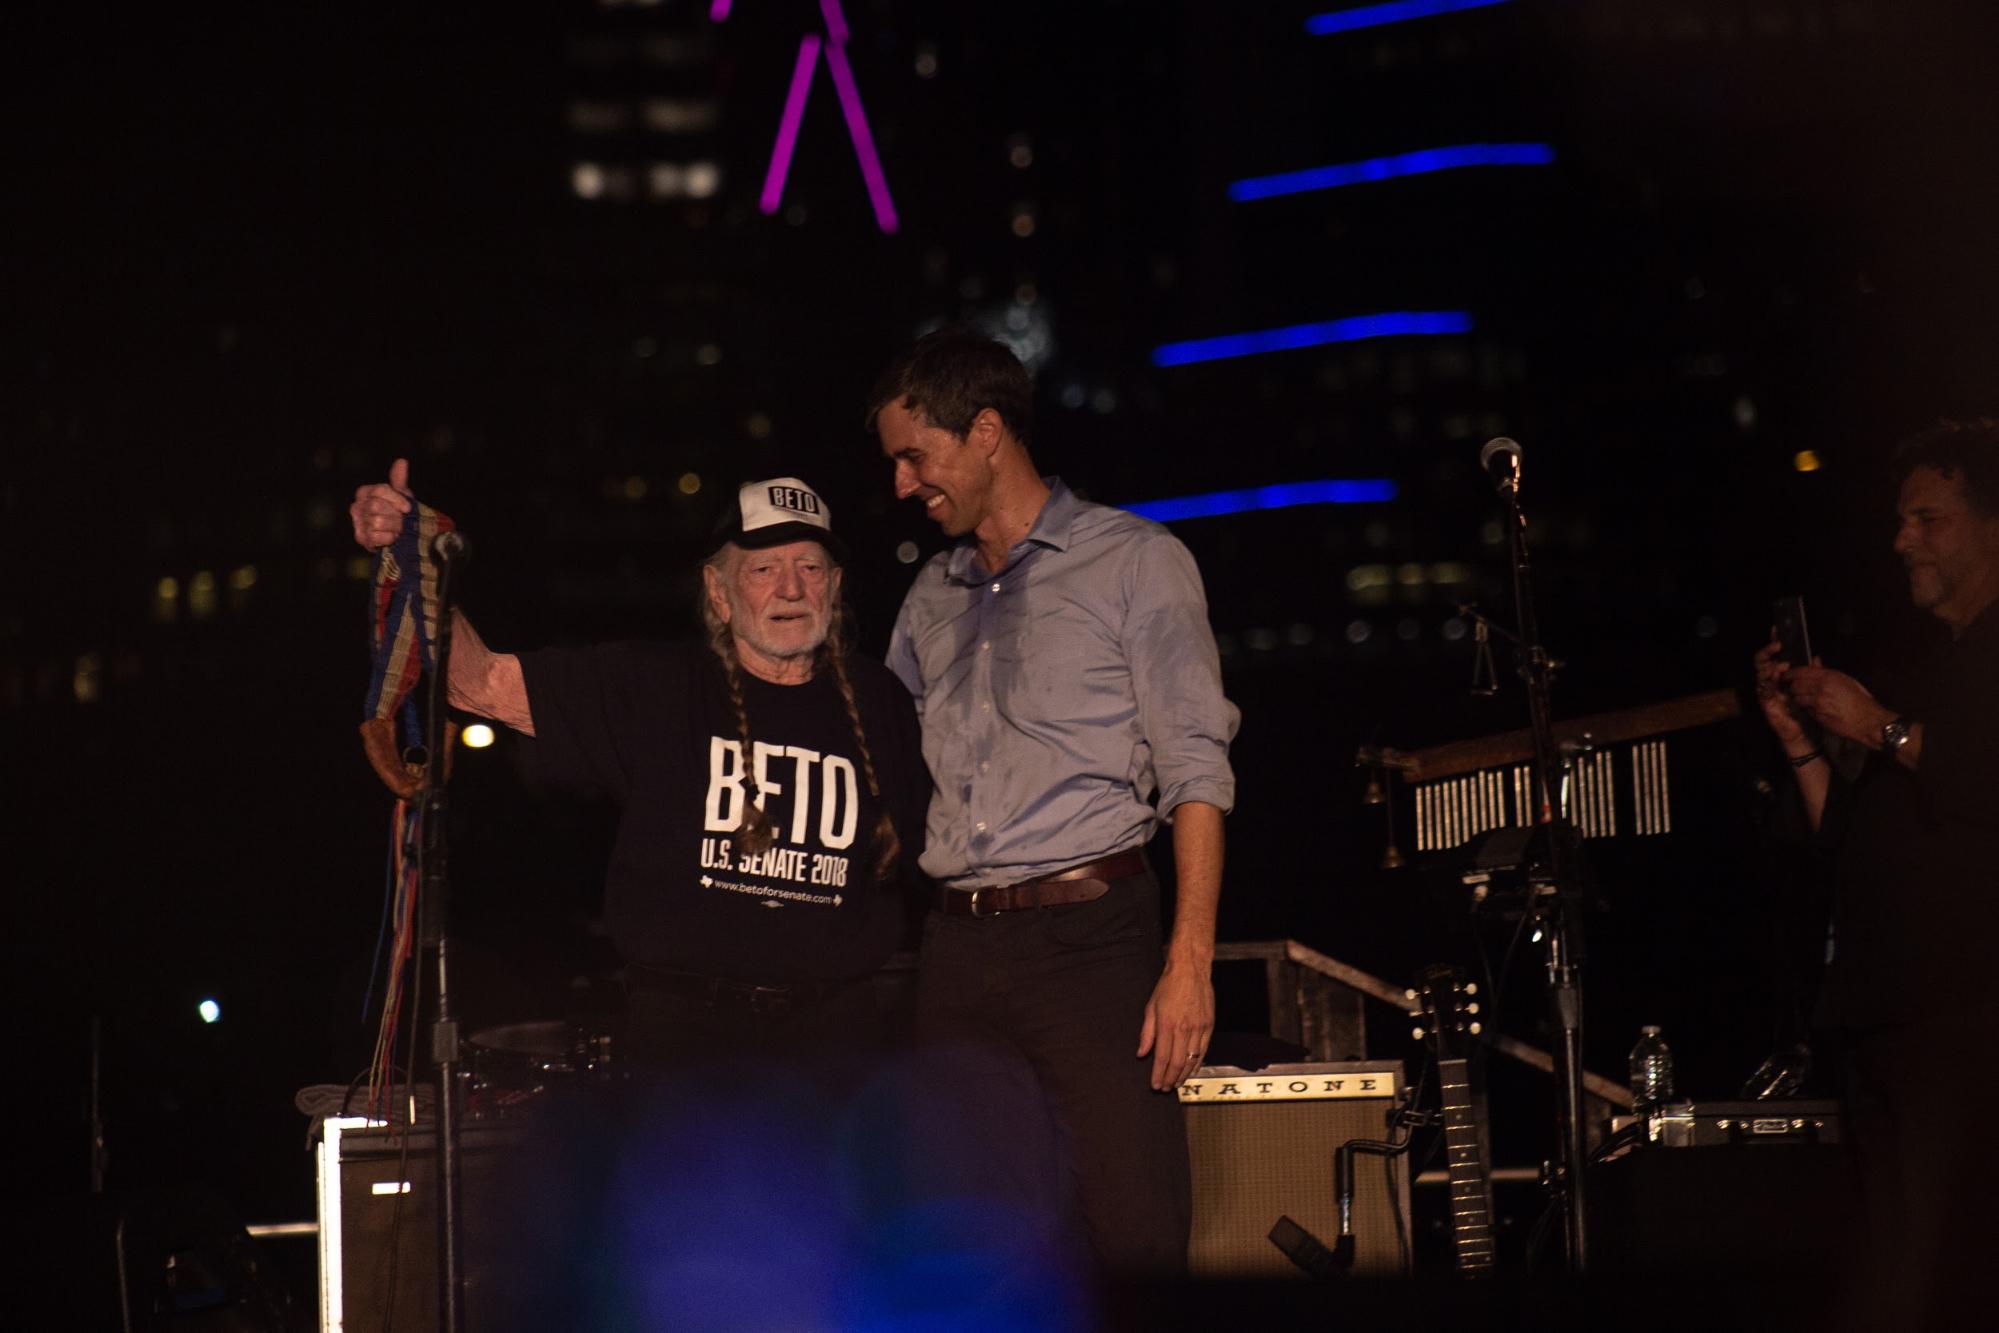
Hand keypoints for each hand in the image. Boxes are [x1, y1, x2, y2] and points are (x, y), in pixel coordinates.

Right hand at [349, 457, 413, 549]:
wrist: (399, 534)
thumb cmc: (399, 511)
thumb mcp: (401, 494)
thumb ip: (399, 479)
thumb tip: (402, 461)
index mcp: (365, 492)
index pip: (379, 490)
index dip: (396, 499)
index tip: (408, 508)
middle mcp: (356, 506)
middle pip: (376, 505)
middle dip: (394, 514)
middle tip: (402, 520)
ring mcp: (357, 522)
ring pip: (377, 521)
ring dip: (393, 527)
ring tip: (398, 529)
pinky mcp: (360, 538)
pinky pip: (376, 536)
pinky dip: (388, 538)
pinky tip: (392, 538)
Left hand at [1137, 960, 1214, 1090]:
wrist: (1190, 970)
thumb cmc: (1168, 987)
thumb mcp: (1150, 1008)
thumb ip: (1146, 1033)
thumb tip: (1141, 1053)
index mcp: (1167, 1024)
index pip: (1162, 1057)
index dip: (1158, 1074)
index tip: (1155, 1085)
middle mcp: (1184, 1028)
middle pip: (1178, 1062)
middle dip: (1170, 1078)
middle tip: (1165, 1088)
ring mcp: (1198, 1028)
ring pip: (1192, 1059)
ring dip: (1184, 1074)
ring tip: (1176, 1083)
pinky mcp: (1209, 1025)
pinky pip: (1203, 1050)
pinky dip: (1197, 1063)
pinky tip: (1191, 1070)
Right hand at [1752, 639, 1810, 747]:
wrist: (1802, 732)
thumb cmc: (1804, 709)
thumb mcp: (1812, 687)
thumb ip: (1812, 672)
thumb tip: (1816, 656)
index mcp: (1780, 676)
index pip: (1774, 655)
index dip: (1773, 642)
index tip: (1776, 629)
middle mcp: (1770, 682)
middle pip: (1761, 662)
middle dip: (1767, 652)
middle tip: (1778, 646)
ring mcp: (1765, 692)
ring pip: (1760, 674)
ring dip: (1770, 666)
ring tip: (1782, 664)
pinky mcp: (1765, 704)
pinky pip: (1763, 690)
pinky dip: (1768, 683)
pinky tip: (1774, 678)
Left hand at [1784, 664, 1893, 748]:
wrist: (1868, 720)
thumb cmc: (1861, 699)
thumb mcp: (1846, 680)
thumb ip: (1827, 671)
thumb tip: (1815, 660)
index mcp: (1828, 676)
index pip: (1801, 671)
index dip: (1790, 673)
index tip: (1785, 676)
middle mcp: (1820, 688)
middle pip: (1795, 685)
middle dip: (1793, 687)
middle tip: (1795, 689)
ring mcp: (1818, 703)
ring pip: (1797, 699)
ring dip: (1798, 699)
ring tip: (1805, 700)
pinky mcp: (1817, 716)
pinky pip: (1806, 710)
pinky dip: (1806, 709)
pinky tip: (1814, 709)